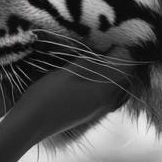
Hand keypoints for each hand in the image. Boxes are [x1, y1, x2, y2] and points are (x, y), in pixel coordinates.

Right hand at [0, 52, 128, 137]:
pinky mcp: (94, 114)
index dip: (120, 47)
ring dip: (117, 73)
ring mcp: (103, 110)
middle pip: (128, 75)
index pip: (128, 63)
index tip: (108, 39)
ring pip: (122, 87)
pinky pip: (114, 97)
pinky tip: (97, 78)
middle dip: (121, 59)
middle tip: (105, 47)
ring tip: (102, 62)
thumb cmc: (48, 94)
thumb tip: (105, 49)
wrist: (33, 123)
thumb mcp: (69, 70)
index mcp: (106, 89)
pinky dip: (112, 85)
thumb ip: (91, 59)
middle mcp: (109, 101)